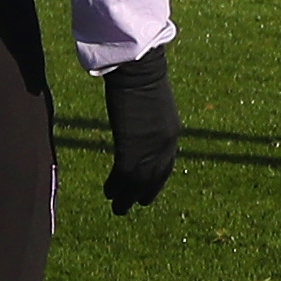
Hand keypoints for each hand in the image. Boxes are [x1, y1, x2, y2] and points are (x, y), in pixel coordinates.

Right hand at [100, 49, 180, 213]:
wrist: (140, 72)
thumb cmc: (143, 77)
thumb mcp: (152, 103)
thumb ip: (149, 118)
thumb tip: (139, 119)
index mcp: (171, 134)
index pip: (166, 164)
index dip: (157, 179)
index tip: (150, 189)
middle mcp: (164, 146)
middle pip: (155, 178)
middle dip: (145, 192)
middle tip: (136, 203)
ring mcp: (149, 150)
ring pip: (139, 182)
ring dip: (127, 197)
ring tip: (119, 208)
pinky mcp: (131, 149)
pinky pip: (124, 176)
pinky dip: (116, 187)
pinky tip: (108, 193)